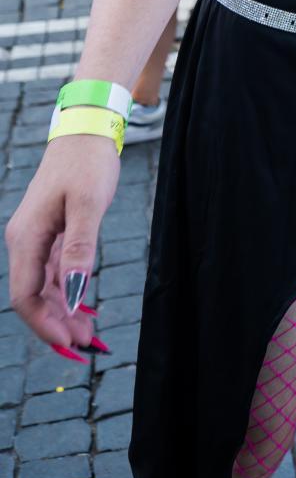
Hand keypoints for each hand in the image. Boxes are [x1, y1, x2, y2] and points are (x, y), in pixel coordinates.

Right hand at [6, 138, 119, 351]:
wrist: (87, 131)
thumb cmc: (87, 164)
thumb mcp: (88, 205)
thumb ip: (79, 249)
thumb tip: (73, 294)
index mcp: (26, 237)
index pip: (24, 295)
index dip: (44, 324)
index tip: (69, 343)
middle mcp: (24, 241)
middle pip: (32, 296)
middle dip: (56, 324)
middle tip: (87, 346)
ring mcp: (36, 238)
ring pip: (43, 287)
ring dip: (63, 312)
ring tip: (89, 334)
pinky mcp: (50, 233)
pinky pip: (52, 273)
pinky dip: (66, 292)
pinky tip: (82, 307)